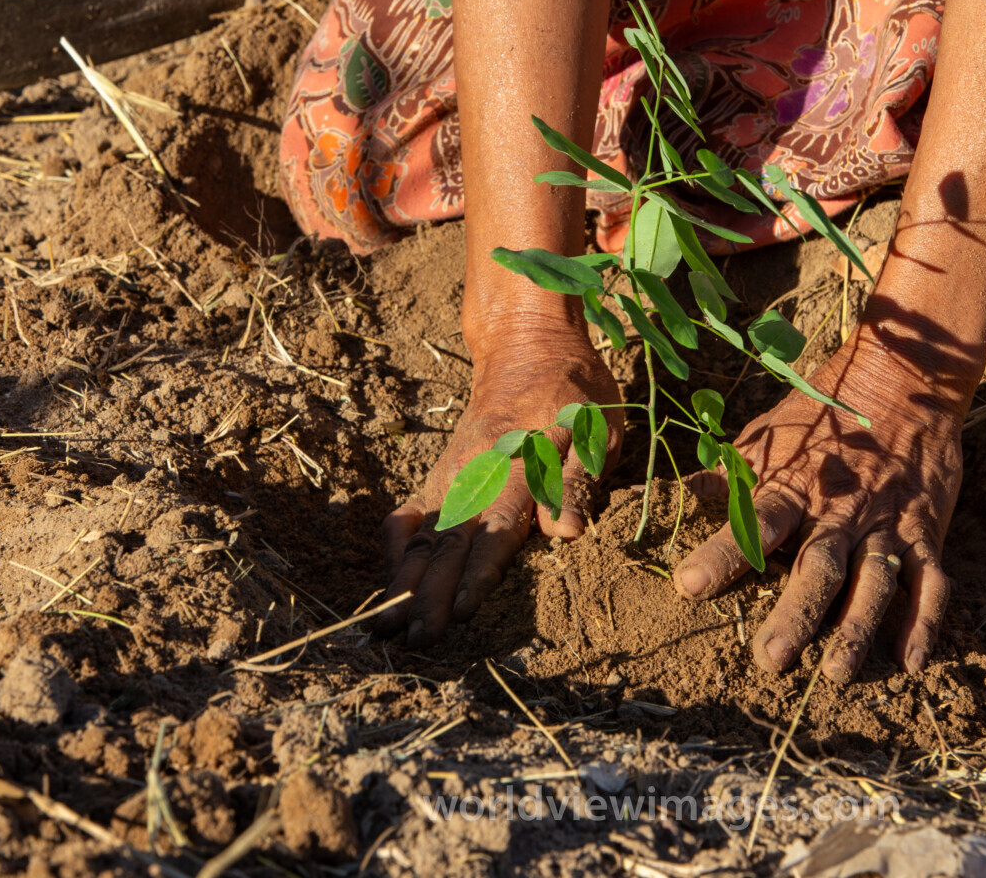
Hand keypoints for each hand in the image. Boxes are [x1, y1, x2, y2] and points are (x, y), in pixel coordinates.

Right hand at [378, 329, 620, 643]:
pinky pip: (410, 509)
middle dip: (433, 594)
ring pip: (424, 533)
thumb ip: (580, 480)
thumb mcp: (598, 428)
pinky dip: (396, 541)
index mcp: (522, 467)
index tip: (464, 613)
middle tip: (419, 639)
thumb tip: (567, 533)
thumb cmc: (576, 393)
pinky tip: (389, 574)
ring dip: (406, 579)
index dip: (480, 574)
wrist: (527, 346)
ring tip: (387, 623)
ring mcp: (453, 472)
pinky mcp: (441, 471)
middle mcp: (479, 472)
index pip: (497, 530)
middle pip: (451, 542)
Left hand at [672, 346, 961, 683]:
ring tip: (837, 673)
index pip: (755, 523)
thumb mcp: (767, 438)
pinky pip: (931, 581)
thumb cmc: (822, 418)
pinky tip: (909, 663)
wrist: (902, 383)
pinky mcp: (925, 531)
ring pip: (874, 581)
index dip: (723, 553)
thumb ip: (724, 475)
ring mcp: (887, 523)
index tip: (689, 584)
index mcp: (794, 487)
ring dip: (857, 628)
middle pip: (819, 566)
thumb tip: (665, 493)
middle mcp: (840, 510)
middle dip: (797, 613)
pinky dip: (924, 622)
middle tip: (772, 659)